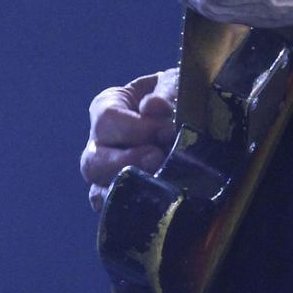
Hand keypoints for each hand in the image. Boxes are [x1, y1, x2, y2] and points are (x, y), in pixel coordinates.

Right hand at [81, 70, 177, 210]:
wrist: (199, 118)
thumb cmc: (180, 94)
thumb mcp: (176, 84)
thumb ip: (166, 92)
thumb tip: (152, 107)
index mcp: (108, 106)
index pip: (106, 120)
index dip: (135, 128)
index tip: (166, 131)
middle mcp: (99, 142)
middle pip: (93, 161)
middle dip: (126, 162)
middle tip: (158, 158)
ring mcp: (107, 172)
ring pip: (98, 190)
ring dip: (127, 188)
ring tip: (158, 181)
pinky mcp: (122, 194)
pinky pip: (112, 209)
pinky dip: (128, 208)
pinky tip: (150, 203)